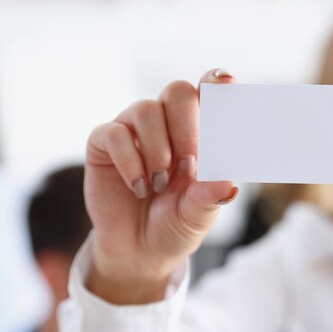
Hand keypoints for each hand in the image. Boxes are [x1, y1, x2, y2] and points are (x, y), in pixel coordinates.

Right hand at [84, 69, 237, 303]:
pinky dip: (130, 161)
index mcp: (198, 132)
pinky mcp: (104, 143)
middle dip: (187, 128)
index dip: (216, 82)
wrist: (139, 249)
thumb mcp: (198, 214)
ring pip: (146, 109)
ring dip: (158, 149)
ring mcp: (134, 130)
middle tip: (189, 167)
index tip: (225, 82)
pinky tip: (139, 187)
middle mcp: (167, 123)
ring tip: (161, 184)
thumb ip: (210, 196)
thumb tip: (229, 185)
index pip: (208, 93)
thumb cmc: (176, 223)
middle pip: (178, 91)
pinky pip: (115, 133)